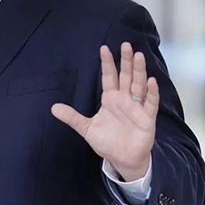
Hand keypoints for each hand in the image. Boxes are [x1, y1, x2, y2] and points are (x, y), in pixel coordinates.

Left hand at [51, 42, 158, 181]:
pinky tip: (151, 81)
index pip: (109, 77)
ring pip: (139, 85)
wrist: (123, 159)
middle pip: (125, 76)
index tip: (104, 48)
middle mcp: (124, 99)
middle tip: (126, 45)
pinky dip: (151, 93)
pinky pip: (150, 103)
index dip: (106, 63)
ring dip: (139, 71)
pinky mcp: (147, 118)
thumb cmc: (107, 142)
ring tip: (138, 56)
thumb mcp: (87, 129)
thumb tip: (53, 108)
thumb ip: (72, 117)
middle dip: (125, 61)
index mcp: (110, 99)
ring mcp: (137, 107)